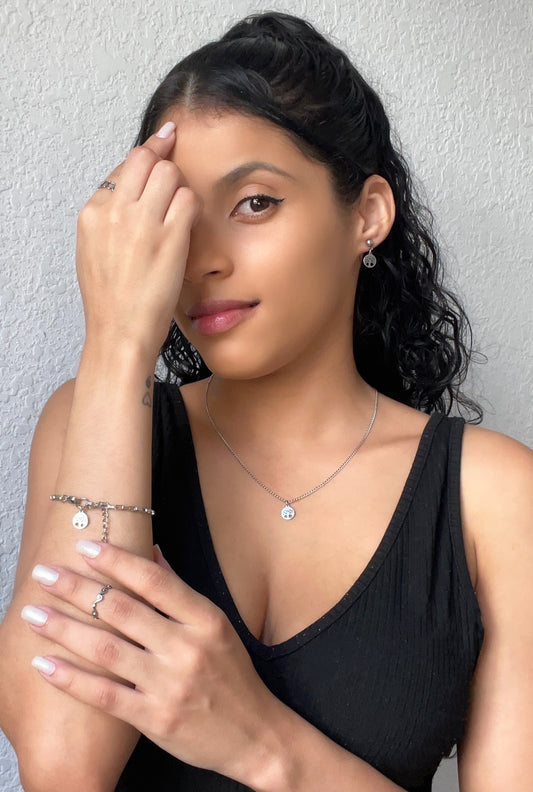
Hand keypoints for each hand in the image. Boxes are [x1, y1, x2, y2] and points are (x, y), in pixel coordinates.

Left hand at [22, 541, 279, 785]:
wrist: (255, 735)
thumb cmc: (233, 676)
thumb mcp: (217, 627)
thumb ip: (180, 592)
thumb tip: (152, 553)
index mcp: (205, 620)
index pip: (154, 581)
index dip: (117, 560)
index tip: (85, 546)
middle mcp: (187, 648)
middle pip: (122, 610)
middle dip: (77, 588)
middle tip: (44, 573)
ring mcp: (169, 685)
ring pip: (106, 649)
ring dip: (64, 629)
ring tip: (33, 613)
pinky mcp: (155, 719)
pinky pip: (104, 695)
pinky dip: (71, 678)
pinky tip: (44, 664)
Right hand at [76, 122, 198, 356]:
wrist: (120, 332)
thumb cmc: (110, 301)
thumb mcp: (94, 251)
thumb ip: (109, 219)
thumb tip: (130, 197)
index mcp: (93, 213)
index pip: (124, 166)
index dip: (147, 158)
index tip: (162, 146)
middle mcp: (115, 211)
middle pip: (147, 159)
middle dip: (165, 164)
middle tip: (175, 179)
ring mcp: (142, 222)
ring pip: (170, 173)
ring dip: (181, 187)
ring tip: (181, 214)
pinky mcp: (169, 237)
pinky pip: (189, 199)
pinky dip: (194, 208)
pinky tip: (191, 226)